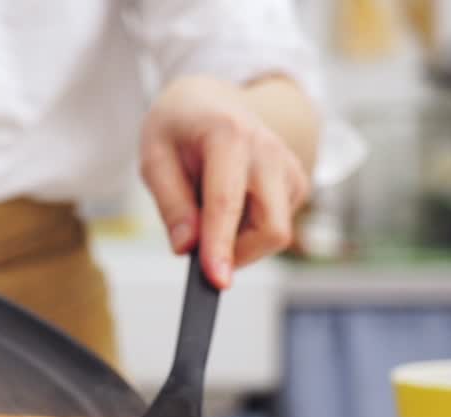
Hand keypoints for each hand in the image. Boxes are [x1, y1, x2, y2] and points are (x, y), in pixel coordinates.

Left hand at [140, 76, 309, 287]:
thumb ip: (170, 203)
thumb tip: (187, 247)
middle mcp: (268, 150)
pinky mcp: (297, 182)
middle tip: (201, 248)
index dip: (221, 247)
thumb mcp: (154, 157)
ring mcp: (289, 166)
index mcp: (229, 135)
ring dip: (240, 240)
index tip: (217, 281)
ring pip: (275, 233)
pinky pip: (278, 226)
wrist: (210, 101)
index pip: (227, 203)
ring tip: (210, 209)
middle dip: (237, 253)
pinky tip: (232, 205)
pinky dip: (251, 230)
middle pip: (271, 228)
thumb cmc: (179, 127)